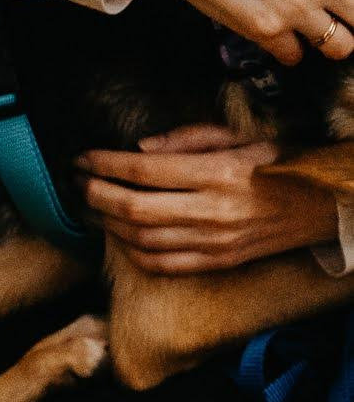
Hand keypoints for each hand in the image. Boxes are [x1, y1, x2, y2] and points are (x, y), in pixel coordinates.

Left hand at [77, 124, 342, 272]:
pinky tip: (120, 234)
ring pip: (140, 240)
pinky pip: (160, 264)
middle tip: (79, 183)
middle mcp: (215, 211)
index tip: (83, 159)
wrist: (321, 205)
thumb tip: (138, 151)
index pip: (145, 171)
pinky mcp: (216, 263)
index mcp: (220, 173)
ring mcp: (214, 242)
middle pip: (134, 209)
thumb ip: (188, 140)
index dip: (105, 165)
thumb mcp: (240, 138)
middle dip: (96, 195)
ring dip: (107, 223)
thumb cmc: (278, 165)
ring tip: (93, 206)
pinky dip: (131, 251)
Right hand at [105, 0, 353, 64]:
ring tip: (311, 37)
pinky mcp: (267, 30)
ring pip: (340, 46)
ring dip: (328, 44)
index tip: (347, 3)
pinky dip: (289, 52)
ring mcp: (297, 8)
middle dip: (352, 23)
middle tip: (338, 23)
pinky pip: (294, 56)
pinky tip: (278, 40)